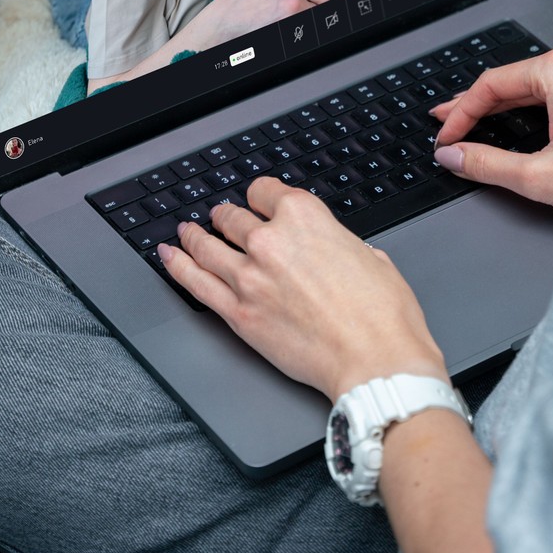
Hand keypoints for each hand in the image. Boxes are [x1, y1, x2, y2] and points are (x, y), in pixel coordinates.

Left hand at [159, 179, 446, 399]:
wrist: (376, 361)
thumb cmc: (383, 315)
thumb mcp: (372, 256)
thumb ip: (340, 243)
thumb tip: (334, 248)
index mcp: (306, 217)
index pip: (265, 191)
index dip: (261, 196)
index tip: (258, 201)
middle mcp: (271, 241)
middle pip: (233, 217)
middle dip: (228, 217)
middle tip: (223, 220)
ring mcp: (249, 277)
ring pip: (207, 245)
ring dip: (194, 235)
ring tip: (185, 232)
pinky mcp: (238, 313)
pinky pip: (196, 283)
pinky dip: (178, 266)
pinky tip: (169, 256)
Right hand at [197, 0, 329, 44]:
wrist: (234, 14)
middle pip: (324, 6)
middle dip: (316, 6)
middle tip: (300, 7)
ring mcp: (292, 17)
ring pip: (315, 17)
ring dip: (308, 16)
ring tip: (292, 15)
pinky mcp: (288, 30)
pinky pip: (305, 29)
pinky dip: (301, 26)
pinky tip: (288, 22)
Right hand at [429, 45, 552, 217]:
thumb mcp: (539, 176)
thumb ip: (486, 164)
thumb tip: (455, 156)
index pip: (493, 84)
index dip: (461, 113)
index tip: (446, 136)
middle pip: (517, 81)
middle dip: (481, 106)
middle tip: (452, 124)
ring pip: (544, 87)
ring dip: (513, 107)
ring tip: (484, 124)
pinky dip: (544, 109)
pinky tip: (532, 125)